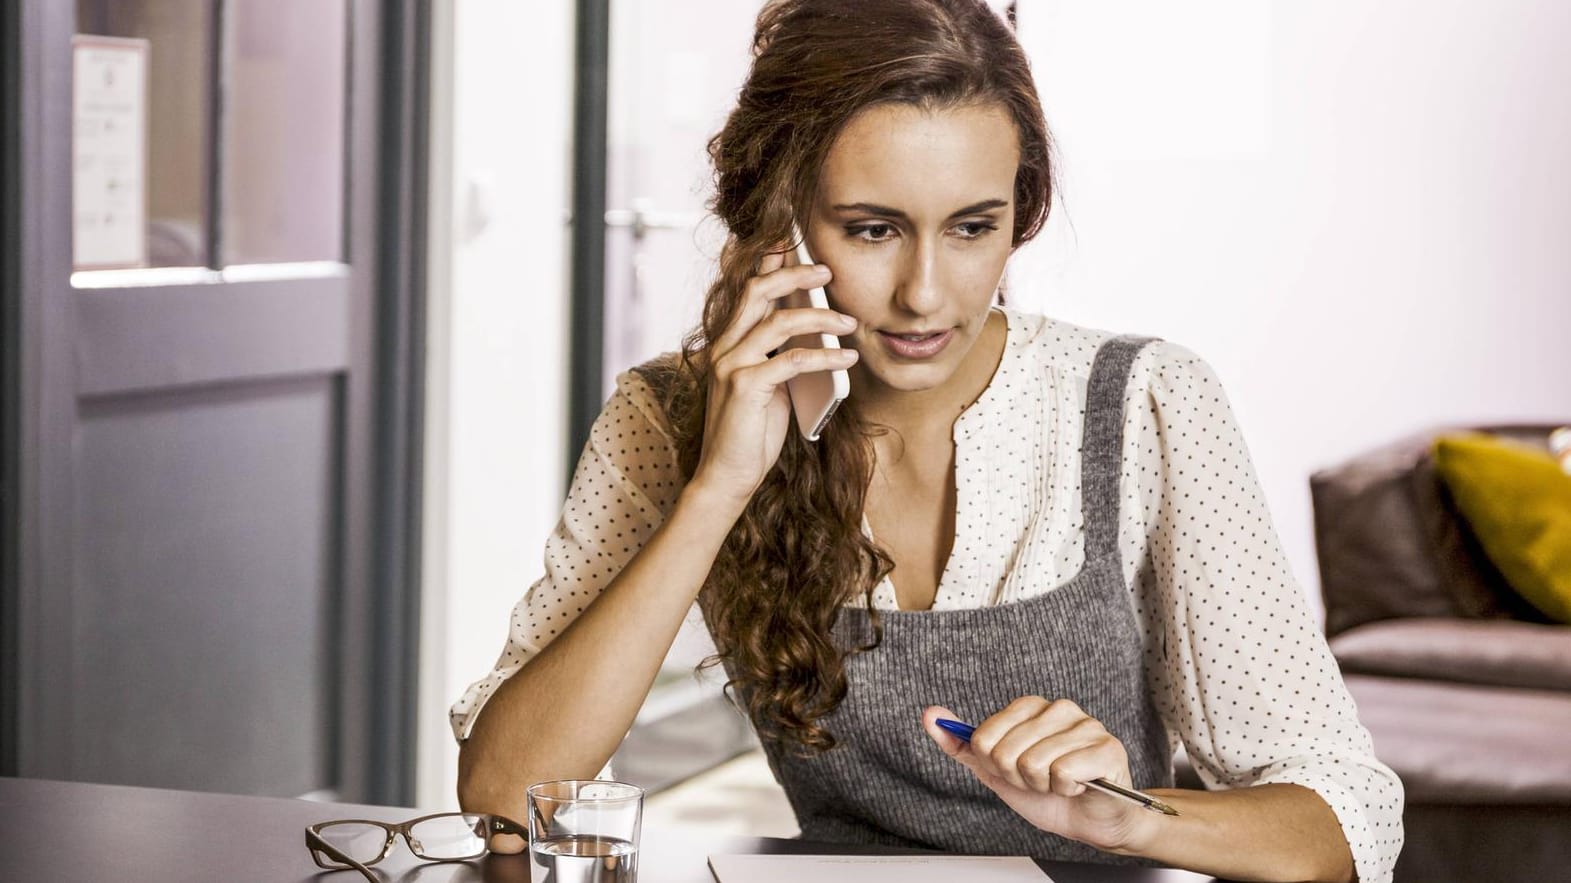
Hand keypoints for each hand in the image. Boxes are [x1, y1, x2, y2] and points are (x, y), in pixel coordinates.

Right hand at [688, 246, 859, 508]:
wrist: (727, 476)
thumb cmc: (751, 434)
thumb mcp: (770, 387)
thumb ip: (781, 356)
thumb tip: (818, 331)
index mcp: (728, 343)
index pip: (748, 290)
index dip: (769, 262)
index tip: (793, 242)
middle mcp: (724, 347)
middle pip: (757, 291)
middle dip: (794, 274)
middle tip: (828, 271)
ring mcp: (730, 366)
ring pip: (777, 322)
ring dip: (820, 318)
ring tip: (850, 323)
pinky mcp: (745, 388)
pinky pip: (790, 360)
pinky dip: (824, 356)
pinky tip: (847, 358)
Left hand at [922, 698, 1147, 851]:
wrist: (1090, 821)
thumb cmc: (1046, 793)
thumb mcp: (996, 770)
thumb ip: (962, 744)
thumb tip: (930, 716)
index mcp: (1030, 706)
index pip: (984, 738)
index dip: (996, 766)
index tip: (1018, 771)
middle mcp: (1059, 708)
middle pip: (1006, 752)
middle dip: (1020, 779)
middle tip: (1042, 780)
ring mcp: (1086, 725)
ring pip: (1034, 763)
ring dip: (1045, 786)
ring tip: (1062, 783)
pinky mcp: (1107, 747)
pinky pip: (1063, 772)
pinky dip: (1067, 789)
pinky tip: (1079, 785)